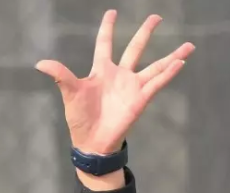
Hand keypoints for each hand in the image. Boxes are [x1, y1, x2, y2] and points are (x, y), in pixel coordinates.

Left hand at [36, 11, 193, 155]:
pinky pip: (158, 83)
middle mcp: (119, 76)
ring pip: (155, 66)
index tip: (111, 12)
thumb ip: (60, 75)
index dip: (107, 28)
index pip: (105, 44)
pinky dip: (169, 73)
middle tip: (156, 17)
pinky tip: (181, 62)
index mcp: (101, 71)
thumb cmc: (80, 119)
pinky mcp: (140, 99)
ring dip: (172, 56)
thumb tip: (40, 63)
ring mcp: (132, 87)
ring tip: (189, 45)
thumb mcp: (70, 93)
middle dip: (145, 32)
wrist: (91, 143)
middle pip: (135, 48)